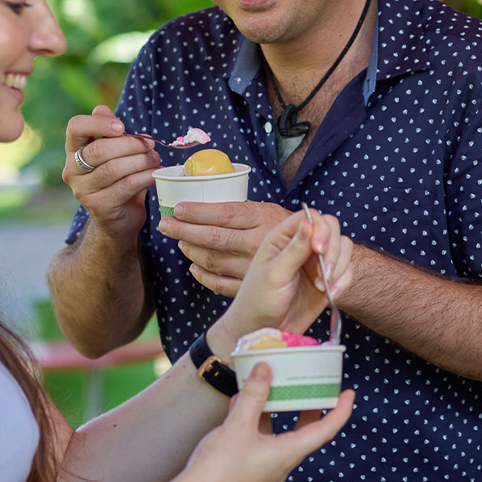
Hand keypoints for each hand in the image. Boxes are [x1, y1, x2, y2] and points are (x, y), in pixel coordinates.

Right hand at [63, 105, 160, 240]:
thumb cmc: (118, 179)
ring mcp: (83, 191)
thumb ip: (109, 132)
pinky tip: (156, 173)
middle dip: (131, 144)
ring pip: (114, 168)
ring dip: (141, 160)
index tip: (122, 127)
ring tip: (155, 158)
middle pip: (99, 149)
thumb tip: (101, 108)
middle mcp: (72, 171)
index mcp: (73, 151)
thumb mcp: (114, 153)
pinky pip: (126, 186)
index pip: (75, 127)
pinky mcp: (99, 207)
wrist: (119, 219)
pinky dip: (145, 177)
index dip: (98, 123)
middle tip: (151, 145)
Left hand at [158, 200, 292, 296]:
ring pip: (213, 260)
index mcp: (263, 219)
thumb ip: (245, 210)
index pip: (224, 214)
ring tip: (179, 241)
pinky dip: (203, 275)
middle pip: (214, 237)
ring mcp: (254, 267)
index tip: (178, 208)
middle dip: (184, 230)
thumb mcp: (271, 211)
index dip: (198, 212)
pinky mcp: (252, 286)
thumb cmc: (288, 230)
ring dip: (191, 250)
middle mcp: (258, 243)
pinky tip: (194, 267)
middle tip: (165, 224)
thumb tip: (208, 195)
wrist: (317, 260)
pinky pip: (219, 284)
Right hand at [179, 364, 354, 481]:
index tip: (349, 393)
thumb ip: (254, 395)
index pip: (326, 431)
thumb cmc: (219, 467)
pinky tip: (240, 404)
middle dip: (309, 408)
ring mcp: (264, 469)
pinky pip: (259, 440)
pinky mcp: (247, 470)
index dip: (340, 411)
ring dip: (277, 411)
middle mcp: (281, 464)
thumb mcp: (238, 425)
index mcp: (288, 454)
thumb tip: (266, 368)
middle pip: (304, 432)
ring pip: (278, 434)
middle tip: (313, 386)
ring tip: (273, 387)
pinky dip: (256, 421)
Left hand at [206, 209, 353, 355]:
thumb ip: (294, 249)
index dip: (320, 229)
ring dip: (340, 266)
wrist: (265, 330)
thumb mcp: (274, 274)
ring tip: (324, 287)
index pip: (311, 217)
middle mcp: (302, 245)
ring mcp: (316, 262)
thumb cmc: (259, 301)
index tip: (319, 250)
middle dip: (333, 249)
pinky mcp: (328, 279)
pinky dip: (344, 281)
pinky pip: (347, 270)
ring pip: (343, 247)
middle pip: (331, 228)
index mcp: (283, 238)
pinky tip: (331, 295)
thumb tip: (309, 222)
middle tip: (325, 271)